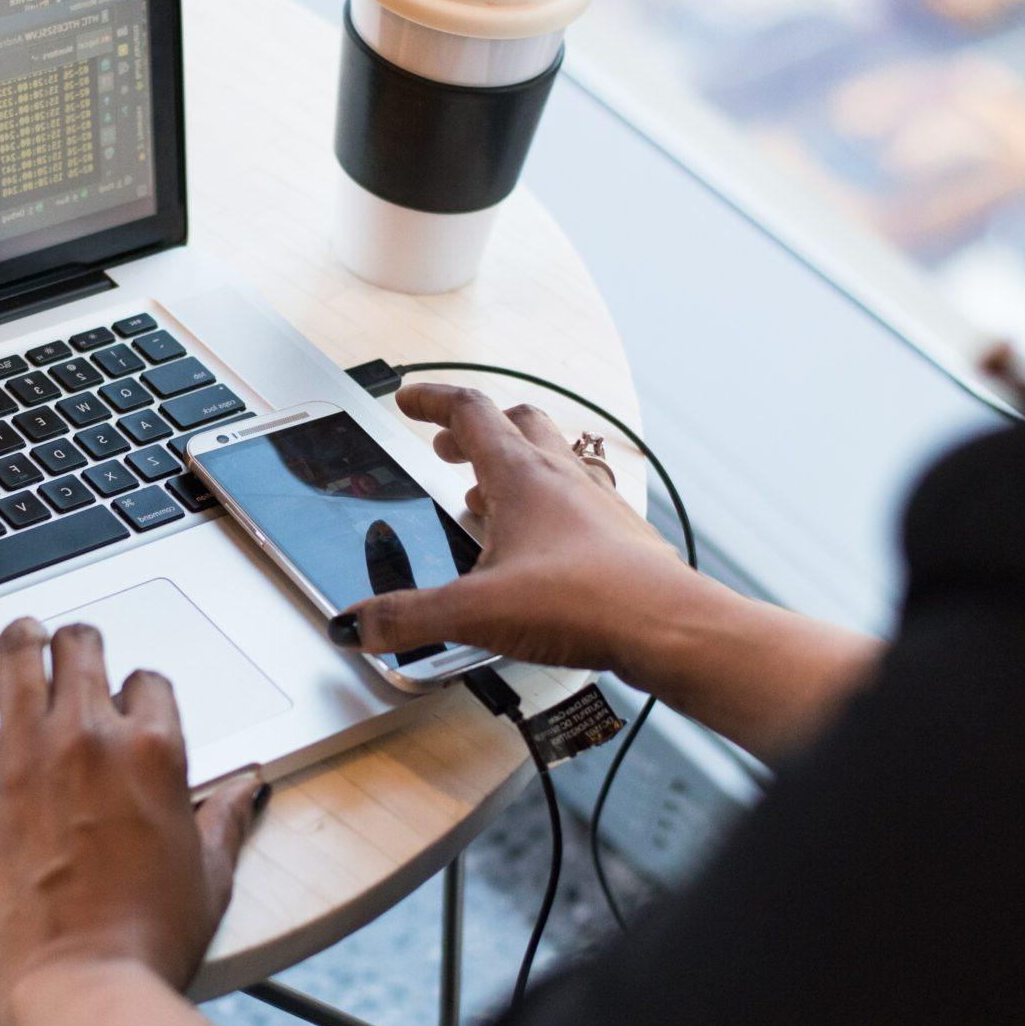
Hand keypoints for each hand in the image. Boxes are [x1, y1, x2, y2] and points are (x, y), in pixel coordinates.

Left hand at [0, 618, 262, 1020]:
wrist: (81, 984)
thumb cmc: (147, 939)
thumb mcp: (210, 874)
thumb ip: (225, 818)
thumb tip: (246, 788)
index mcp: (155, 749)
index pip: (147, 682)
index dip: (137, 694)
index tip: (126, 712)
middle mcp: (90, 736)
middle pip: (80, 646)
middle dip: (79, 648)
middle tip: (71, 657)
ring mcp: (26, 753)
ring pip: (17, 654)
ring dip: (22, 644)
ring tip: (22, 643)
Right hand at [341, 384, 882, 756]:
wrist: (668, 627)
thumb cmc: (584, 602)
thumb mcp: (474, 613)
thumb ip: (408, 618)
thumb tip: (356, 625)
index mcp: (522, 475)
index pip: (470, 412)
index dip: (433, 400)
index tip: (408, 398)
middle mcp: (562, 478)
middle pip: (517, 423)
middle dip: (475, 430)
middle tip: (446, 446)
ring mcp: (597, 504)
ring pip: (553, 459)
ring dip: (514, 466)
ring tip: (486, 497)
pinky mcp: (619, 539)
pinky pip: (579, 501)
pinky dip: (549, 507)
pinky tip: (539, 547)